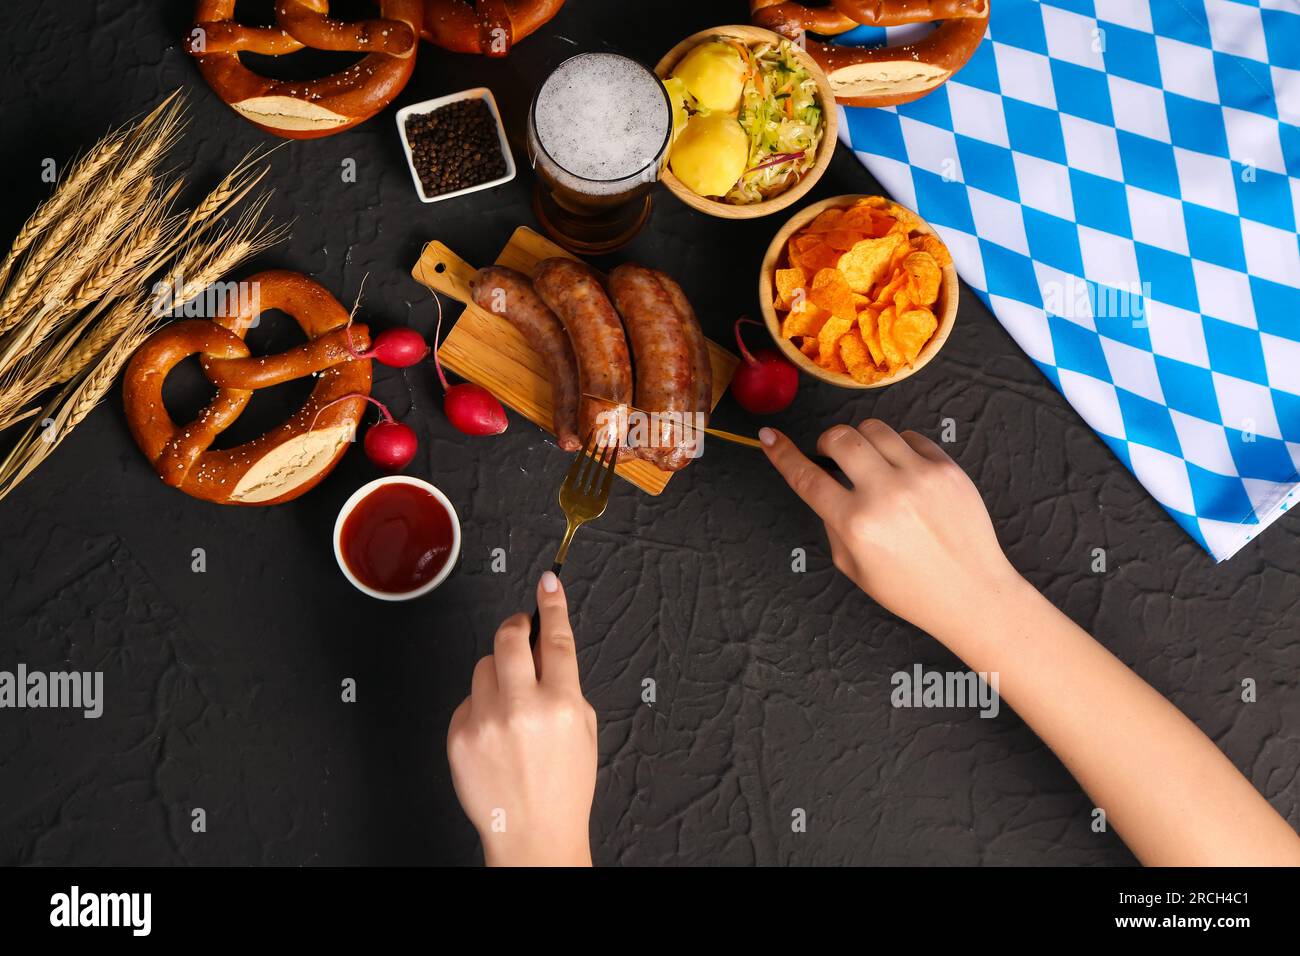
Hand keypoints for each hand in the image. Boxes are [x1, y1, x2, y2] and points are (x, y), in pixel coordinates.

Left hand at [446, 572, 596, 866]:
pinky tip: (494, 734)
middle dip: (515, 627)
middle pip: (509, 639)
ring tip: (511, 705)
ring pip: (484, 665)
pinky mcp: (460, 735)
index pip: (556, 638)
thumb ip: (565, 686)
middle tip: (519, 630)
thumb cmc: (563, 787)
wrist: (532, 834)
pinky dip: (481, 707)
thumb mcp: (584, 730)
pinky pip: (468, 699)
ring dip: (498, 673)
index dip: (552, 604)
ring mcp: (486, 722)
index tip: (548, 582)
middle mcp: (522, 709)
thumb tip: (543, 648)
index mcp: (562, 704)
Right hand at [760, 419, 1020, 640]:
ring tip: (870, 463)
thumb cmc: (911, 590)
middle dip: (828, 441)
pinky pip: (910, 437)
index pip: (807, 477)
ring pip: (874, 428)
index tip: (769, 437)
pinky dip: (898, 446)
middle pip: (840, 437)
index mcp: (856, 524)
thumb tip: (826, 484)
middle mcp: (886, 494)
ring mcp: (920, 477)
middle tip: (831, 455)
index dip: (782, 454)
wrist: (972, 593)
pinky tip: (902, 469)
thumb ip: (833, 523)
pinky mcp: (947, 468)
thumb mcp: (854, 568)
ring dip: (861, 440)